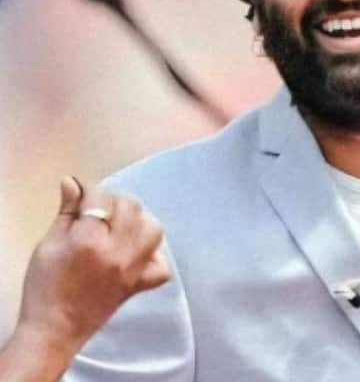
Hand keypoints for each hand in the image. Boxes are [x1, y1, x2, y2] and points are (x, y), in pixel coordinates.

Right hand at [15, 176, 170, 352]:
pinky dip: (153, 255)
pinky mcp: (140, 285)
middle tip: (100, 211)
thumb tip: (73, 183)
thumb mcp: (48, 244)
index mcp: (88, 241)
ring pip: (153, 229)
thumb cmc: (45, 287)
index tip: (82, 196)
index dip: (90, 191)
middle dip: (115, 202)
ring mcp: (132, 270)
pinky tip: (137, 252)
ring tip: (120, 226)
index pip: (100, 197)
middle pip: (132, 207)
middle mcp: (117, 253)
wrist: (55, 328)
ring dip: (139, 221)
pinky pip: (161, 265)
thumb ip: (66, 212)